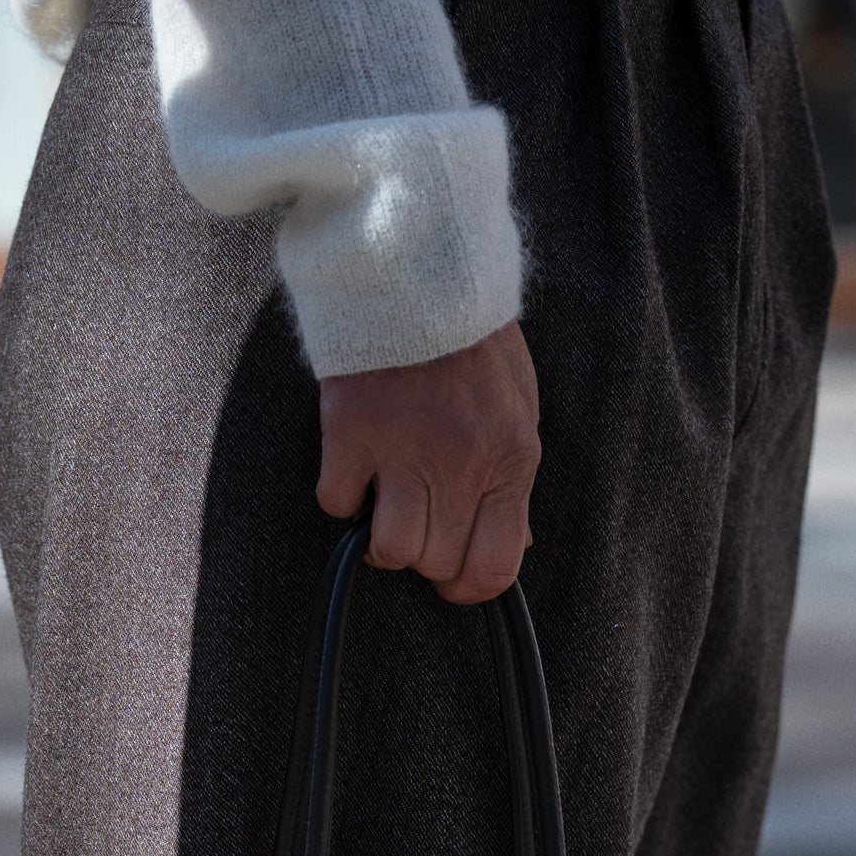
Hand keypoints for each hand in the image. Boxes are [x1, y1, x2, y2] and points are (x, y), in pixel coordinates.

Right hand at [316, 322, 539, 605]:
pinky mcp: (351, 434)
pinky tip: (354, 464)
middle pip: (436, 562)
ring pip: (389, 549)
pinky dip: (340, 495)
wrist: (418, 269)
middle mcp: (460, 465)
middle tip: (416, 514)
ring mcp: (403, 452)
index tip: (452, 579)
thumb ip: (512, 478)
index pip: (495, 566)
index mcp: (509, 460)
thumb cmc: (471, 340)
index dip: (469, 587)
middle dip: (424, 551)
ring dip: (380, 536)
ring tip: (382, 500)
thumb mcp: (518, 407)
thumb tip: (515, 542)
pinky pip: (337, 504)